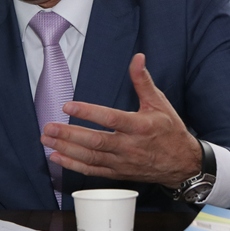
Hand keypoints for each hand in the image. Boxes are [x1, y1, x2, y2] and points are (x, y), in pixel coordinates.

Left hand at [40, 53, 201, 187]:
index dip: (88, 113)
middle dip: (69, 135)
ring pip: (91, 157)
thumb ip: (143, 81)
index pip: (110, 119)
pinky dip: (73, 165)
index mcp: (139, 126)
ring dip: (66, 149)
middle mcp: (129, 146)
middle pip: (95, 142)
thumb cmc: (170, 131)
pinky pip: (93, 171)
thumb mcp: (159, 103)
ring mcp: (122, 162)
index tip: (68, 106)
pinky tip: (57, 157)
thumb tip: (138, 57)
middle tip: (49, 128)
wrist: (183, 164)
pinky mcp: (118, 173)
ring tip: (47, 140)